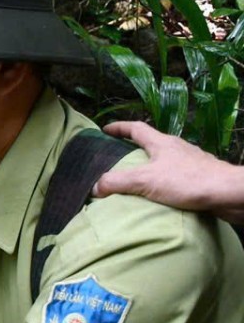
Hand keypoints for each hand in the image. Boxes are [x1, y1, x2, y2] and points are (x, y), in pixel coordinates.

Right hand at [93, 121, 243, 223]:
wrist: (228, 193)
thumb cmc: (187, 180)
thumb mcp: (145, 180)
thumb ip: (117, 182)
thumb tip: (95, 187)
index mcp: (161, 142)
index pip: (136, 128)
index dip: (119, 128)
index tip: (105, 129)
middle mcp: (176, 148)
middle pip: (151, 143)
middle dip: (133, 148)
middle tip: (118, 157)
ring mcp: (191, 162)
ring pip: (164, 160)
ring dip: (150, 166)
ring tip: (137, 179)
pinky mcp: (200, 177)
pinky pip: (176, 175)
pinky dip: (164, 181)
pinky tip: (161, 195)